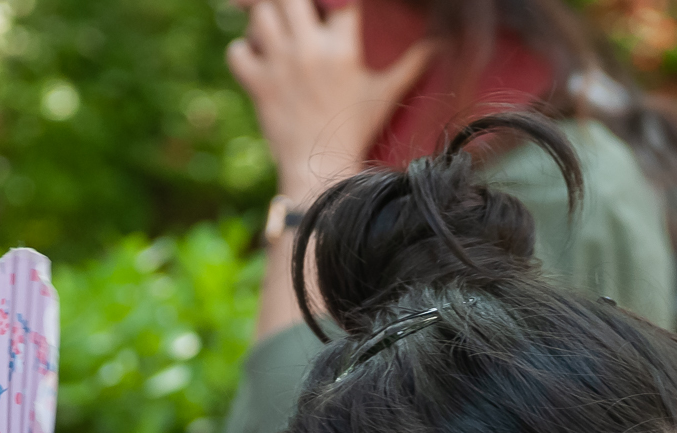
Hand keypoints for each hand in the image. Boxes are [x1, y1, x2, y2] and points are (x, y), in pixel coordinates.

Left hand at [225, 0, 432, 206]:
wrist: (322, 171)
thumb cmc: (356, 130)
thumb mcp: (385, 94)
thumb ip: (412, 65)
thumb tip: (440, 45)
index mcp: (343, 50)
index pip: (340, 1)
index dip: (335, 2)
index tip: (332, 14)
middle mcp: (310, 51)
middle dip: (292, 1)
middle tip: (296, 15)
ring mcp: (280, 66)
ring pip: (260, 14)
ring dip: (264, 19)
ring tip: (275, 33)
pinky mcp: (258, 85)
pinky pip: (236, 50)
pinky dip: (242, 51)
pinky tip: (256, 61)